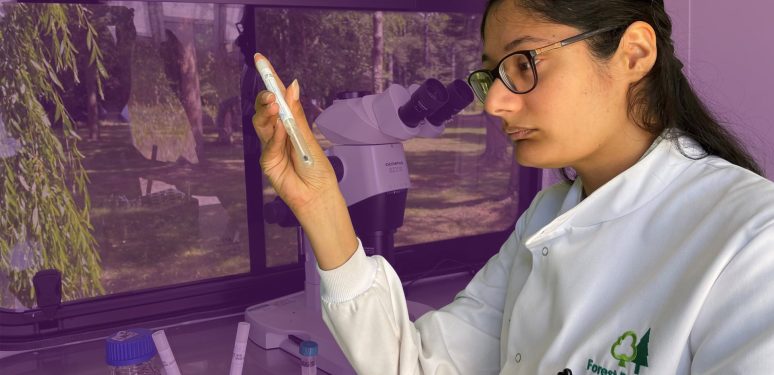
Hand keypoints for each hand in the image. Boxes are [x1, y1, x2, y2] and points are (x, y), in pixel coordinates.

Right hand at [251, 54, 340, 216]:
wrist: (318, 195)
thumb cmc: (316, 169)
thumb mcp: (308, 137)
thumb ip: (296, 114)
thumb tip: (292, 86)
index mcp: (290, 124)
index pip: (278, 99)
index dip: (270, 80)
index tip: (262, 60)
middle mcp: (278, 134)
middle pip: (265, 110)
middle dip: (265, 97)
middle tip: (271, 93)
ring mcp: (270, 147)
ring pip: (261, 124)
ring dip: (267, 112)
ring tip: (274, 106)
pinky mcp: (267, 162)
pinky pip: (268, 145)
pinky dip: (274, 136)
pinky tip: (281, 130)